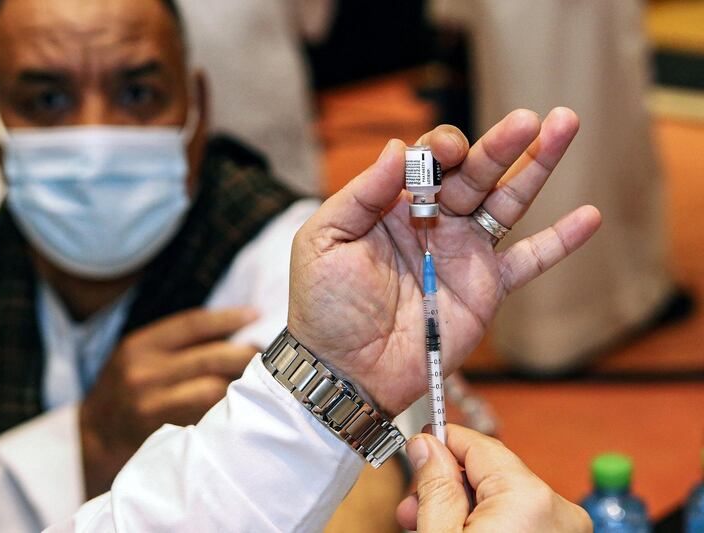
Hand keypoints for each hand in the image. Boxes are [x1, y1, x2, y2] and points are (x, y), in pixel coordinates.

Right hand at [79, 307, 257, 495]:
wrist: (93, 438)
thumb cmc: (123, 390)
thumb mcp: (137, 356)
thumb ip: (175, 344)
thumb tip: (232, 330)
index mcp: (139, 345)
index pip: (193, 324)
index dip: (229, 318)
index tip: (255, 315)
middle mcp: (143, 371)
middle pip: (211, 357)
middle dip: (246, 354)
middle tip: (265, 354)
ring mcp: (152, 404)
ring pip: (213, 388)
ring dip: (241, 383)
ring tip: (256, 379)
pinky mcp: (161, 430)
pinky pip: (206, 416)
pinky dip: (226, 407)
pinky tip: (239, 403)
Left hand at [288, 107, 600, 414]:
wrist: (345, 369)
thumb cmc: (324, 305)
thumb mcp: (324, 240)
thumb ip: (361, 194)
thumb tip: (396, 146)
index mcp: (394, 205)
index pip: (428, 161)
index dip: (441, 147)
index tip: (446, 150)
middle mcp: (435, 222)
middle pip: (476, 172)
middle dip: (502, 143)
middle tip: (528, 118)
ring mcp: (464, 254)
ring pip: (508, 202)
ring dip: (538, 167)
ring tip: (565, 125)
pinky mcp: (486, 289)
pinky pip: (529, 261)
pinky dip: (559, 242)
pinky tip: (589, 216)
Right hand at [396, 426, 591, 531]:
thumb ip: (434, 486)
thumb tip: (426, 446)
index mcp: (528, 498)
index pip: (477, 444)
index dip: (441, 441)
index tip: (417, 447)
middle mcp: (558, 509)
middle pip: (490, 472)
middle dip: (448, 483)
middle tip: (413, 504)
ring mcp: (566, 530)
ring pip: (504, 497)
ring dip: (466, 505)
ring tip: (429, 524)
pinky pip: (522, 518)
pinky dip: (491, 521)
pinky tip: (461, 530)